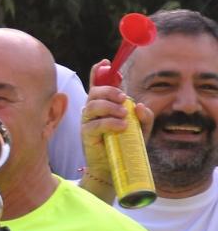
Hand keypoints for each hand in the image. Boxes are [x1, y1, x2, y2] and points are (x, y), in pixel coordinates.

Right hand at [79, 66, 155, 187]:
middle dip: (109, 91)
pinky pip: (95, 124)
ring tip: (124, 114)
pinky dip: (110, 123)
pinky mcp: (86, 135)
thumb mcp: (142, 129)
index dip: (98, 72)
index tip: (106, 62)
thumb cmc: (126, 146)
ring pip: (92, 105)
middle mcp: (93, 111)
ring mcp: (88, 122)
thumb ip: (144, 117)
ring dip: (110, 106)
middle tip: (124, 98)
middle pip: (94, 92)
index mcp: (103, 105)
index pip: (97, 85)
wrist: (114, 168)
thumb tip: (140, 105)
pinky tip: (122, 126)